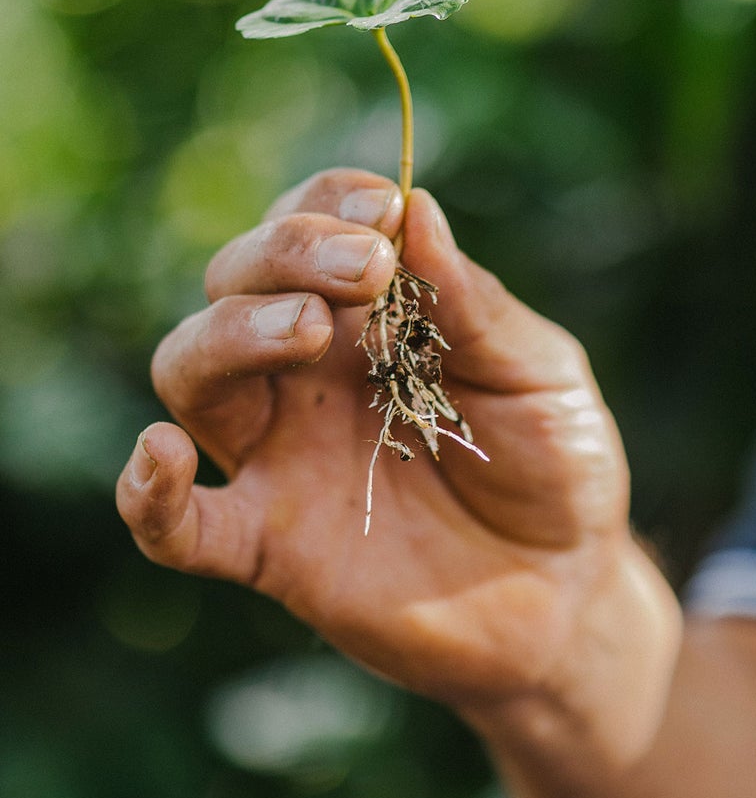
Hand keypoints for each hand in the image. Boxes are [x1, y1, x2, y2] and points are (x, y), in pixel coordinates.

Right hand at [117, 169, 679, 760]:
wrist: (566, 593)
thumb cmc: (558, 470)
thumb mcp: (540, 376)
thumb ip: (476, 308)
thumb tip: (419, 208)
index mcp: (375, 320)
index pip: (313, 230)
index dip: (330, 203)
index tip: (381, 206)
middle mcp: (311, 374)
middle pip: (237, 282)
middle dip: (285, 253)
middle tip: (363, 270)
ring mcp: (281, 456)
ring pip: (191, 373)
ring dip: (229, 333)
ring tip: (306, 327)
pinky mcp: (270, 546)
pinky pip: (176, 524)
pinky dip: (146, 492)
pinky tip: (161, 454)